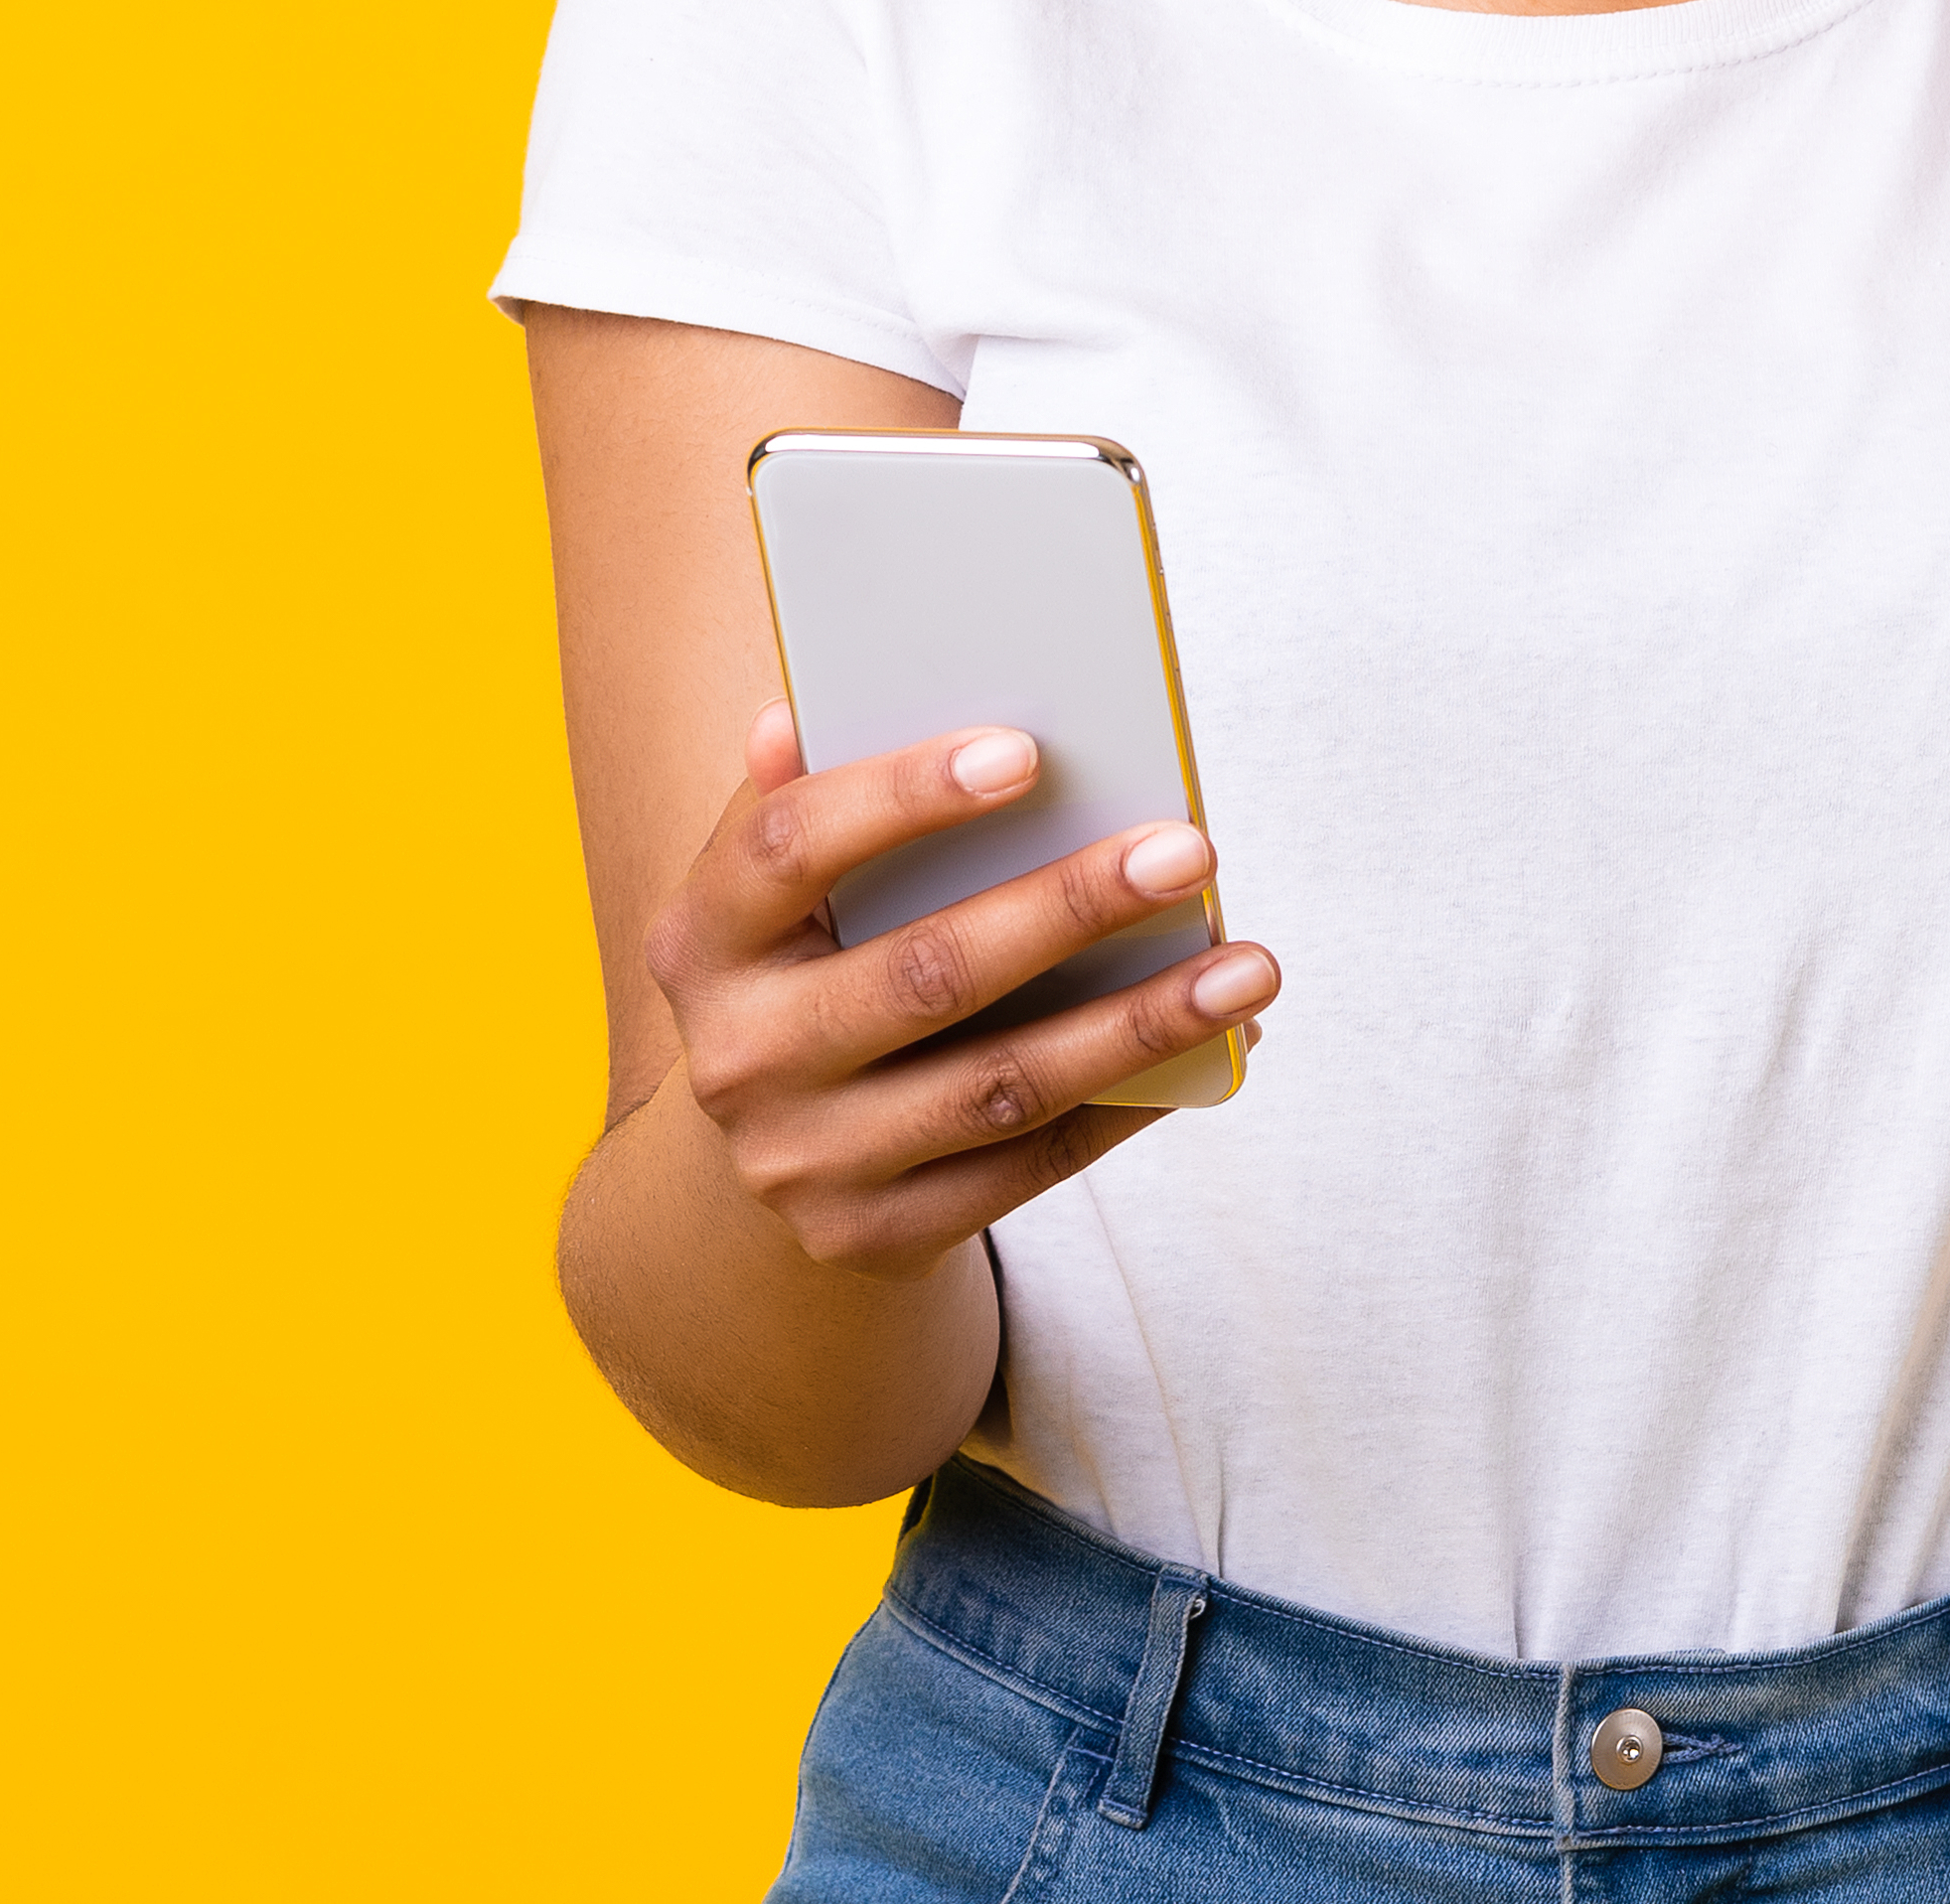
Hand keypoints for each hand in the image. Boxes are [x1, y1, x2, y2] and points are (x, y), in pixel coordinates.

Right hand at [649, 704, 1278, 1274]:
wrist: (765, 1161)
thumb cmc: (807, 967)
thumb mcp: (776, 893)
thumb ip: (801, 801)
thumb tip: (794, 713)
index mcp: (701, 938)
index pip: (789, 847)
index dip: (900, 798)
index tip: (1026, 752)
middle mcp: (740, 1058)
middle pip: (924, 975)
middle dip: (1067, 908)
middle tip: (1188, 850)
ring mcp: (806, 1162)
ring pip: (1001, 1086)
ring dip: (1139, 1023)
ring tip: (1248, 964)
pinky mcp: (877, 1237)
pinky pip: (1033, 1164)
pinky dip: (1133, 1101)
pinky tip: (1213, 1042)